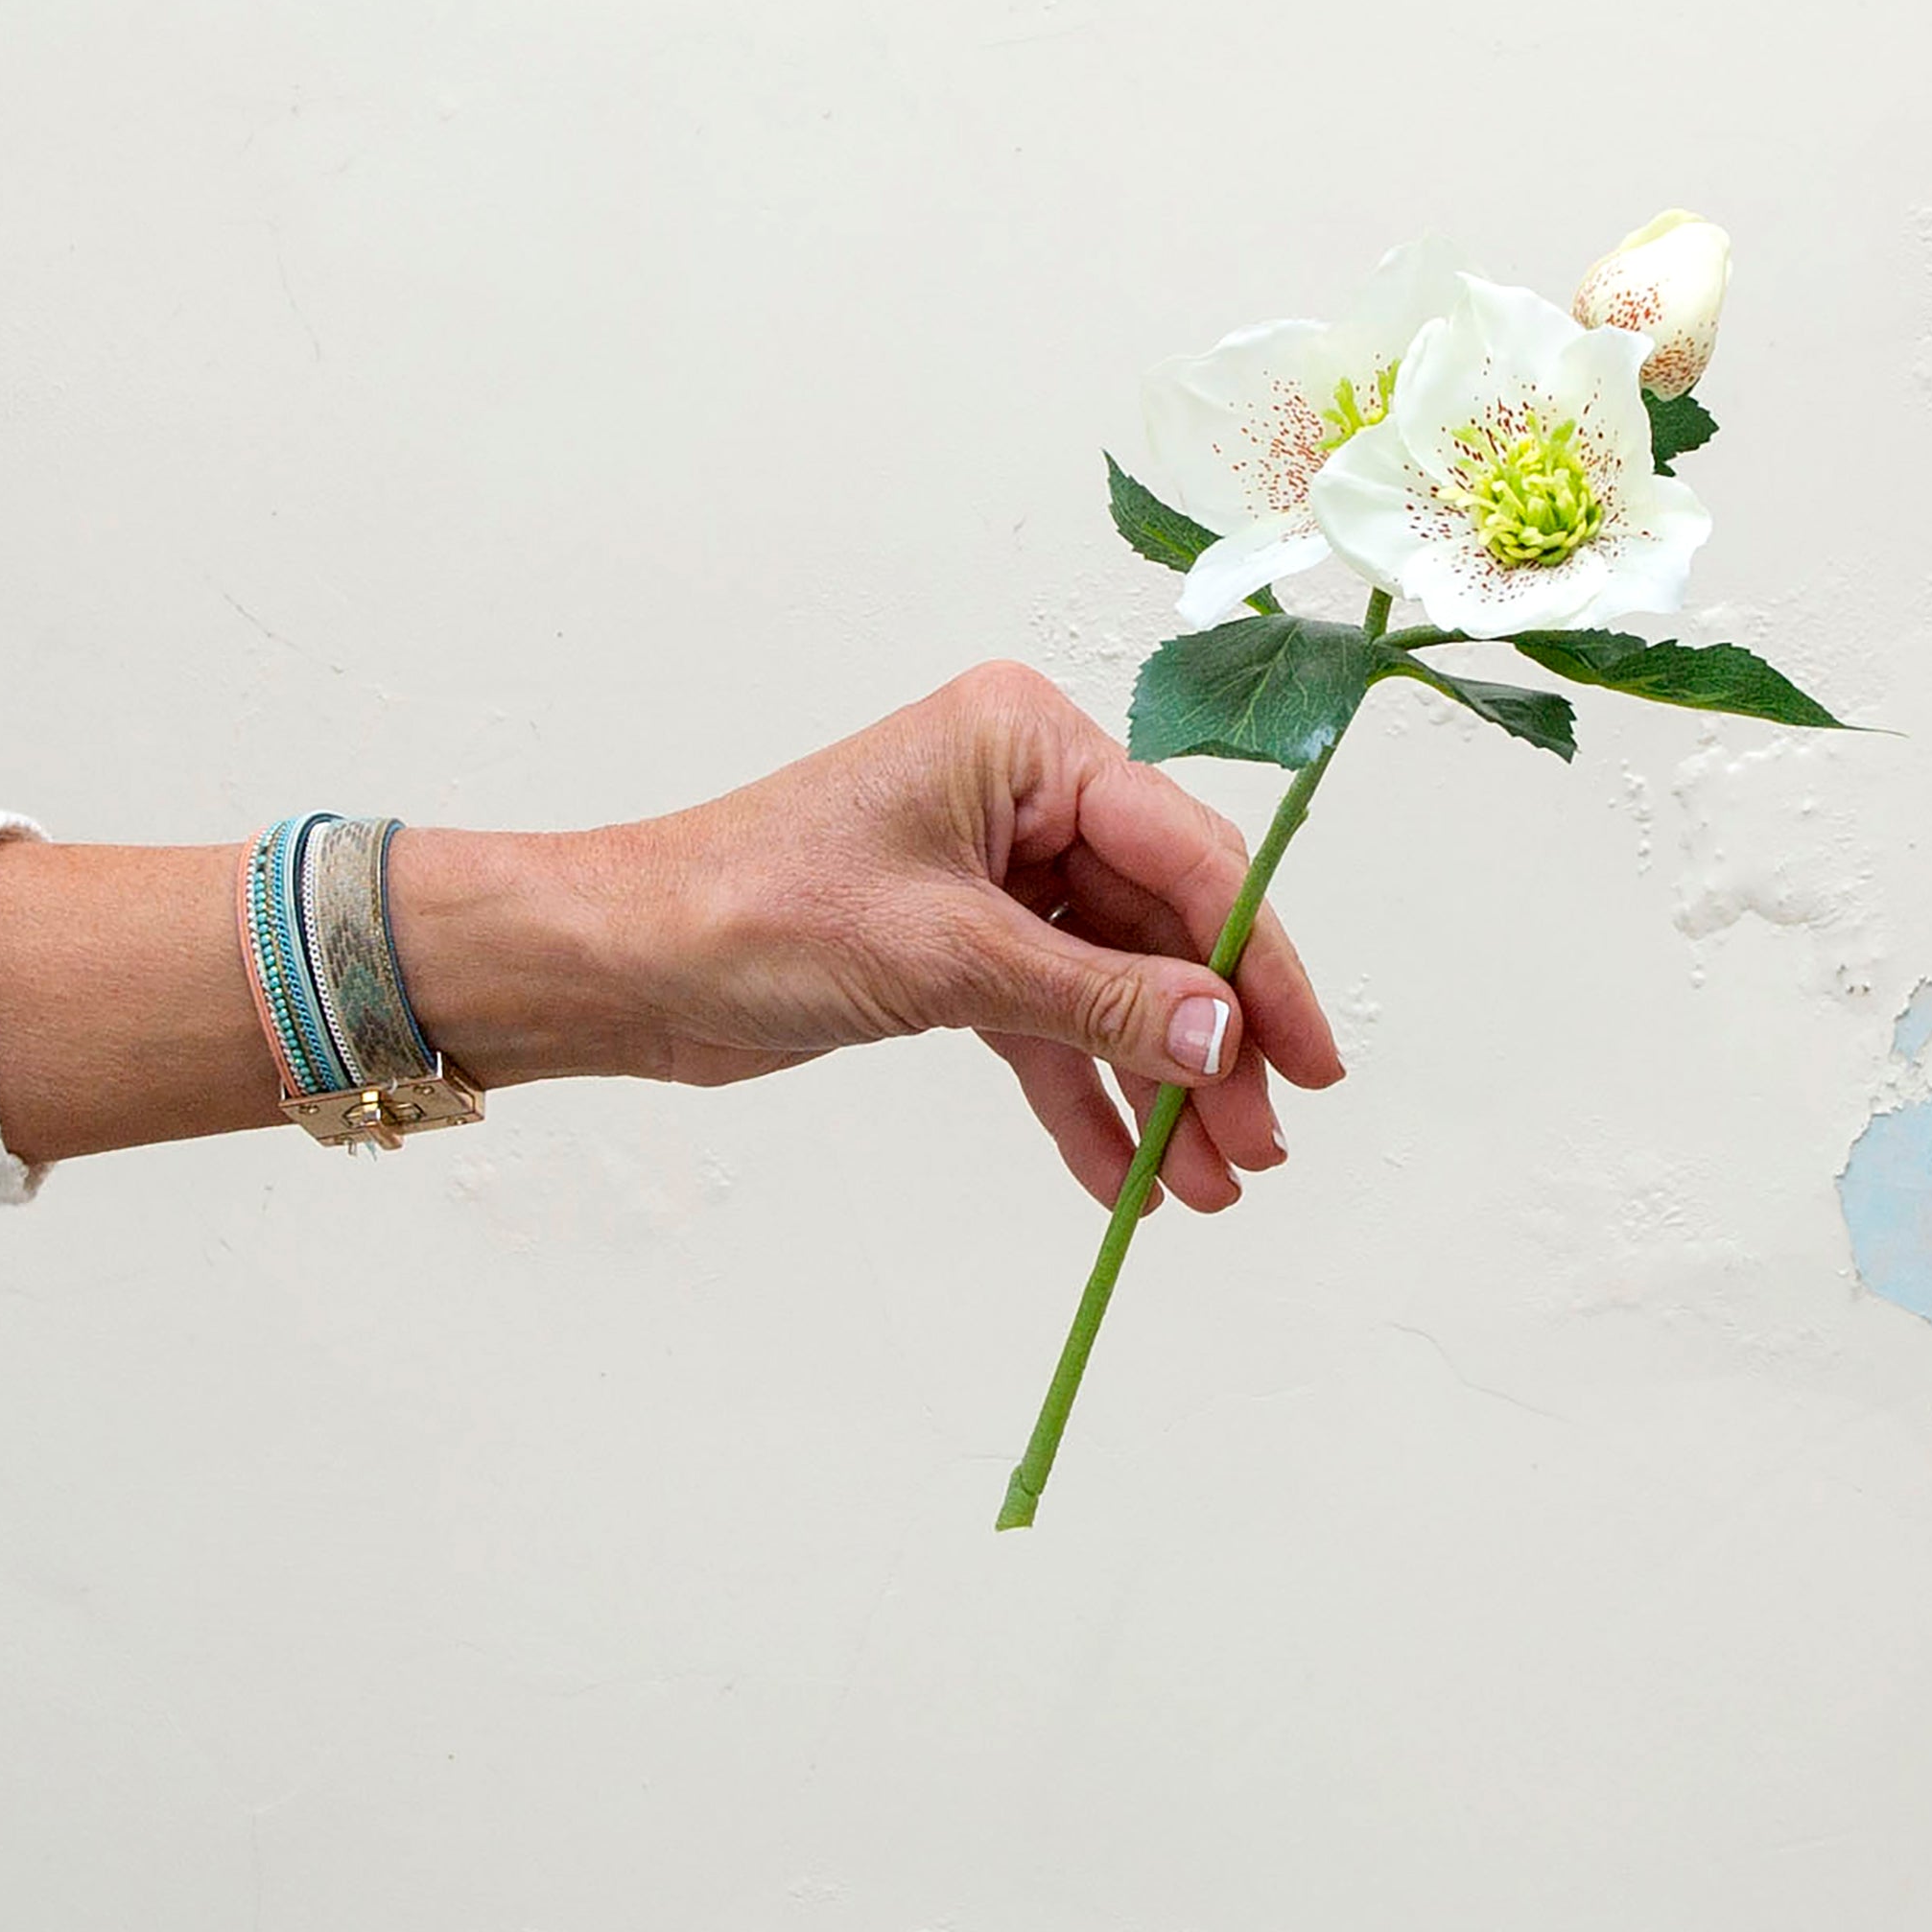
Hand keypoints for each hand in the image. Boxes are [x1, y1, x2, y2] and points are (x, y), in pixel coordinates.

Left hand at [594, 661, 1345, 1211]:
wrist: (622, 963)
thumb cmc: (752, 911)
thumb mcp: (947, 956)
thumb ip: (1098, 998)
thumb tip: (1223, 1038)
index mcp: (1026, 746)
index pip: (1184, 855)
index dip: (1256, 963)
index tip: (1308, 1059)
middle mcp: (1022, 797)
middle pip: (1158, 930)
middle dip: (1206, 1045)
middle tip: (1259, 1147)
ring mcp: (993, 874)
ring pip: (1109, 987)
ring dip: (1154, 1087)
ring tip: (1204, 1186)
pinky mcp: (957, 947)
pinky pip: (1047, 1023)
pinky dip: (1081, 1096)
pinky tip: (1120, 1176)